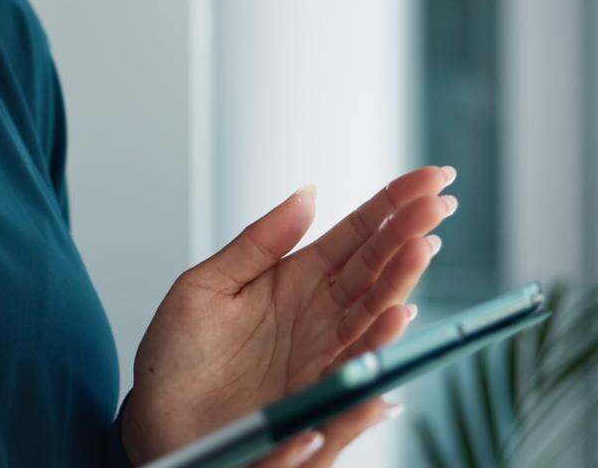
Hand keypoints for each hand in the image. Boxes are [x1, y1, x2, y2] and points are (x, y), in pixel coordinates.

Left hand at [120, 166, 457, 462]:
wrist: (159, 422)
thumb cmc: (178, 356)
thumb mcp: (206, 286)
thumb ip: (257, 242)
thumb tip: (308, 193)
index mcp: (295, 278)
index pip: (355, 235)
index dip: (391, 205)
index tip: (428, 176)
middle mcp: (320, 315)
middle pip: (376, 268)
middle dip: (409, 232)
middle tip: (439, 201)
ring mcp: (323, 356)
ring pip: (375, 312)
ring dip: (402, 280)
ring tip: (422, 246)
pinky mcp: (317, 397)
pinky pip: (355, 367)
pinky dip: (379, 344)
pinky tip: (399, 317)